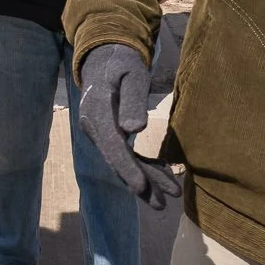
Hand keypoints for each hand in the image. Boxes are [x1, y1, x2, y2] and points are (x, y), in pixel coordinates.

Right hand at [76, 43, 179, 209]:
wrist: (104, 59)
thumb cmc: (122, 63)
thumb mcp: (132, 74)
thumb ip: (132, 100)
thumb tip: (133, 129)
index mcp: (97, 111)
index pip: (112, 145)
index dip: (127, 167)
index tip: (141, 187)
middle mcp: (93, 126)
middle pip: (118, 160)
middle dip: (141, 183)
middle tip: (164, 204)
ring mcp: (99, 133)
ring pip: (123, 161)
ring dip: (146, 180)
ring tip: (170, 195)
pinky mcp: (108, 135)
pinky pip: (126, 155)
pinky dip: (144, 166)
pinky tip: (164, 174)